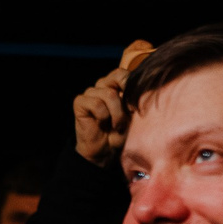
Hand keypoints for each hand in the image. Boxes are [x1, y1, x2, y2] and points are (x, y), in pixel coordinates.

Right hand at [72, 39, 155, 166]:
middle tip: (129, 112)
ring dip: (116, 113)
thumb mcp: (134, 115)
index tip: (136, 105)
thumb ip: (136, 100)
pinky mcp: (80, 102)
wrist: (105, 150)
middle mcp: (103, 86)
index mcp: (116, 85)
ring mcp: (90, 93)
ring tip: (117, 125)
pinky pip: (95, 103)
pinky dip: (102, 115)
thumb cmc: (121, 132)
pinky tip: (102, 123)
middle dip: (126, 98)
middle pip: (116, 76)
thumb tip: (142, 90)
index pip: (124, 73)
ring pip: (108, 93)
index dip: (132, 85)